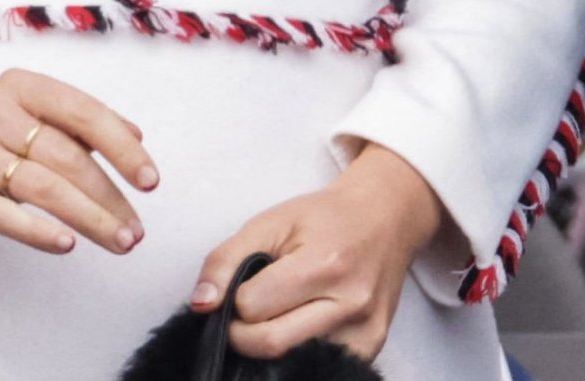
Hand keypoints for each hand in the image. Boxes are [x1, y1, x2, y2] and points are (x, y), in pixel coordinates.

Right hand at [0, 70, 157, 256]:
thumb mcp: (23, 120)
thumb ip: (75, 126)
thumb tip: (136, 137)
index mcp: (19, 87)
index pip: (83, 112)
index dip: (121, 147)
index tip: (150, 180)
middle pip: (67, 156)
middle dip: (110, 196)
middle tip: (137, 230)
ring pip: (43, 186)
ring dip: (89, 218)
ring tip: (119, 241)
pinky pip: (3, 213)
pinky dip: (39, 230)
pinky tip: (68, 244)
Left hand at [189, 145, 444, 361]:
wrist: (383, 219)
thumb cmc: (324, 218)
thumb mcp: (271, 222)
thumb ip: (227, 258)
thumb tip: (201, 303)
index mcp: (323, 264)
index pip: (253, 307)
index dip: (236, 300)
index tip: (240, 288)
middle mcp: (349, 303)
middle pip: (272, 345)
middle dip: (244, 333)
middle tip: (247, 312)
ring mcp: (365, 333)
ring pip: (295, 361)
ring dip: (273, 344)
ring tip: (277, 315)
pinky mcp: (372, 349)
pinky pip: (321, 367)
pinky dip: (299, 352)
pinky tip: (298, 328)